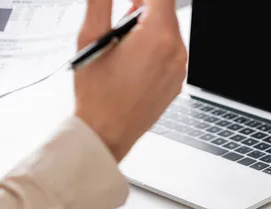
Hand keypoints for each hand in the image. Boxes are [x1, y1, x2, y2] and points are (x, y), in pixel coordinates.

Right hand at [74, 0, 187, 160]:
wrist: (108, 132)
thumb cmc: (98, 94)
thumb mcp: (90, 37)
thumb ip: (101, 3)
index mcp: (158, 37)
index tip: (131, 0)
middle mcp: (176, 52)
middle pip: (166, 12)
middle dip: (144, 9)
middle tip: (121, 21)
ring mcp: (179, 69)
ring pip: (169, 33)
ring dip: (149, 29)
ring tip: (123, 44)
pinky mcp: (177, 82)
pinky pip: (171, 54)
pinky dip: (155, 49)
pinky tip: (133, 61)